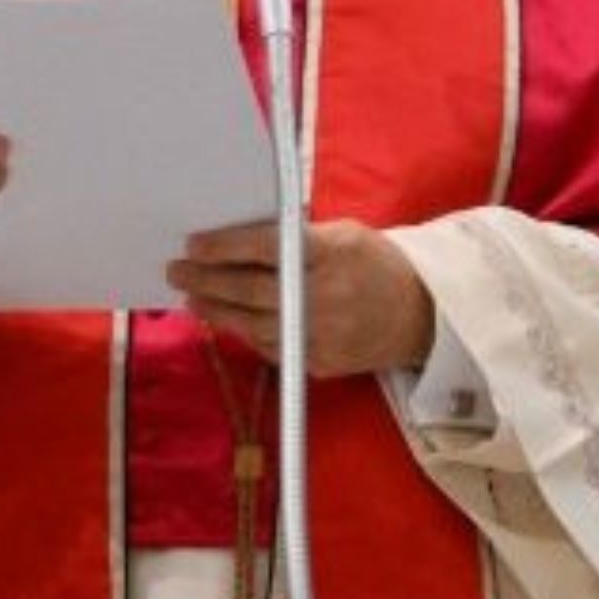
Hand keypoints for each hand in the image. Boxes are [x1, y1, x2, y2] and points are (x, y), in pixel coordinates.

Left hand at [168, 219, 434, 377]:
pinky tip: (225, 318)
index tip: (193, 244)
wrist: (421, 316)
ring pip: (253, 324)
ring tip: (192, 296)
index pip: (267, 247)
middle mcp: (325, 297)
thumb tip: (240, 236)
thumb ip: (298, 236)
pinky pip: (269, 348)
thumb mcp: (344, 234)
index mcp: (331, 254)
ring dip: (215, 310)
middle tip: (177, 271)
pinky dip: (244, 332)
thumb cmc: (375, 263)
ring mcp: (321, 336)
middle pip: (251, 290)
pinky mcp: (319, 364)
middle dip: (206, 280)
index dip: (224, 246)